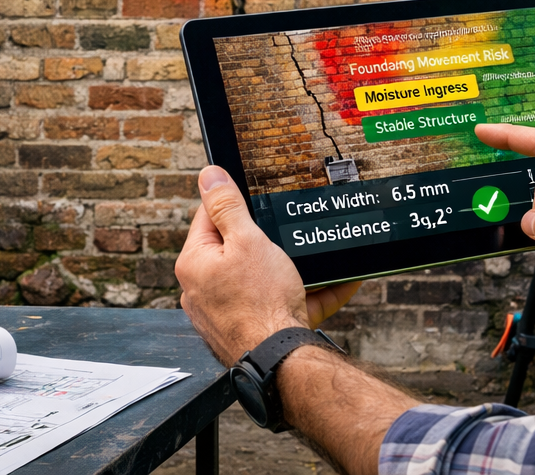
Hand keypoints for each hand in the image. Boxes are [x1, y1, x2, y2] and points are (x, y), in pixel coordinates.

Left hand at [175, 166, 360, 364]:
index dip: (233, 203)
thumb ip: (227, 206)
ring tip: (319, 256)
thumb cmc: (260, 302)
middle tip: (289, 228)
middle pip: (236, 249)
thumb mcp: (247, 240)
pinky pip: (281, 305)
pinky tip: (339, 282)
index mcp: (195, 263)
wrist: (282, 361)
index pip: (208, 218)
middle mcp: (204, 290)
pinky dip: (308, 293)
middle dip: (267, 239)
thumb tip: (208, 175)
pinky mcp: (253, 330)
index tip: (254, 196)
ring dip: (292, 268)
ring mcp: (227, 313)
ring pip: (263, 279)